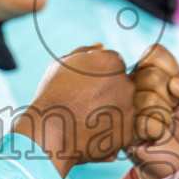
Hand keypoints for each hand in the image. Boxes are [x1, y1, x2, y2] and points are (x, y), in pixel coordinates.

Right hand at [13, 45, 136, 176]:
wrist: (48, 132)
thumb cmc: (52, 95)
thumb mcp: (62, 65)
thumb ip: (85, 52)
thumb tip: (101, 46)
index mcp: (112, 62)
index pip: (115, 66)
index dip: (99, 78)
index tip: (84, 88)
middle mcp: (126, 83)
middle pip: (123, 86)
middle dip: (108, 94)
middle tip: (85, 104)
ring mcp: (129, 109)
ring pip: (124, 108)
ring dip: (110, 113)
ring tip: (87, 120)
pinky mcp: (127, 131)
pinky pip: (122, 129)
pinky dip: (110, 132)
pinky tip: (91, 133)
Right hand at [127, 43, 178, 178]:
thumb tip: (176, 85)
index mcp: (146, 69)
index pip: (154, 52)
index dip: (172, 71)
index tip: (177, 88)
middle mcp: (129, 84)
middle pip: (151, 76)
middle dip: (171, 97)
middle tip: (171, 109)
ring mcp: (122, 106)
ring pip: (147, 100)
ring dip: (165, 116)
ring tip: (163, 123)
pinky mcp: (120, 129)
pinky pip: (143, 123)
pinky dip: (158, 131)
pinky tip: (155, 135)